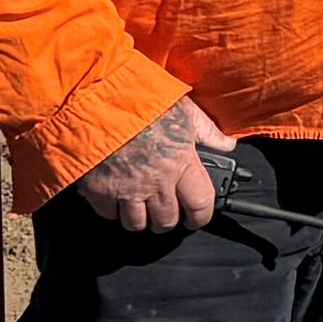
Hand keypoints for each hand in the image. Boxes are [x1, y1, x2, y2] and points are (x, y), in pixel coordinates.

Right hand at [63, 99, 231, 233]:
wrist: (95, 98)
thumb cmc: (140, 100)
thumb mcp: (184, 109)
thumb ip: (207, 131)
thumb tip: (227, 144)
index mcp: (180, 161)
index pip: (200, 204)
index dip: (201, 217)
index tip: (197, 218)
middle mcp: (155, 181)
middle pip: (166, 221)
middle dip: (168, 220)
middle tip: (165, 212)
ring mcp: (125, 189)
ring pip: (136, 224)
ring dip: (140, 218)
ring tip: (140, 206)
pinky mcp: (98, 191)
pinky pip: (108, 214)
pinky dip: (112, 209)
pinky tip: (115, 194)